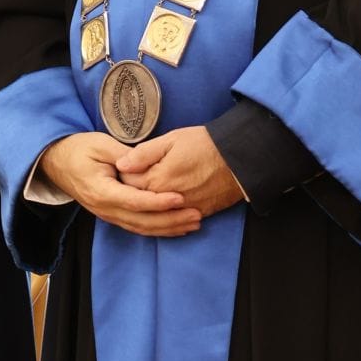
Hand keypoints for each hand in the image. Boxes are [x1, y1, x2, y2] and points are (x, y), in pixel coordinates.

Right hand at [36, 132, 201, 235]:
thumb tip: (143, 163)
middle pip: (141, 221)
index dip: (158, 201)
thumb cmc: (79, 150)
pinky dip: (158, 229)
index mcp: (101, 190)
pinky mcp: (113, 216)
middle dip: (170, 220)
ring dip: (168, 228)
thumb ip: (124, 155)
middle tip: (196, 215)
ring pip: (141, 228)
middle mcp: (105, 208)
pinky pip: (137, 227)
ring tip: (193, 223)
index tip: (179, 197)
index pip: (134, 201)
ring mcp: (108, 215)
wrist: (57, 163)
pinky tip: (176, 228)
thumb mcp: (101, 144)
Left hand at [114, 126, 244, 217]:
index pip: (127, 184)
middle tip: (136, 180)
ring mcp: (183, 209)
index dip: (125, 175)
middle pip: (140, 201)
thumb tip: (120, 164)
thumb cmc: (205, 144)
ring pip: (158, 214)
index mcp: (157, 179)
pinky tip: (169, 206)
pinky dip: (171, 215)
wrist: (240, 158)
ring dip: (152, 206)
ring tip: (153, 192)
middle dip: (135, 192)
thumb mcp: (171, 140)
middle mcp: (167, 200)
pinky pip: (177, 220)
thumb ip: (143, 153)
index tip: (127, 168)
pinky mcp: (199, 213)